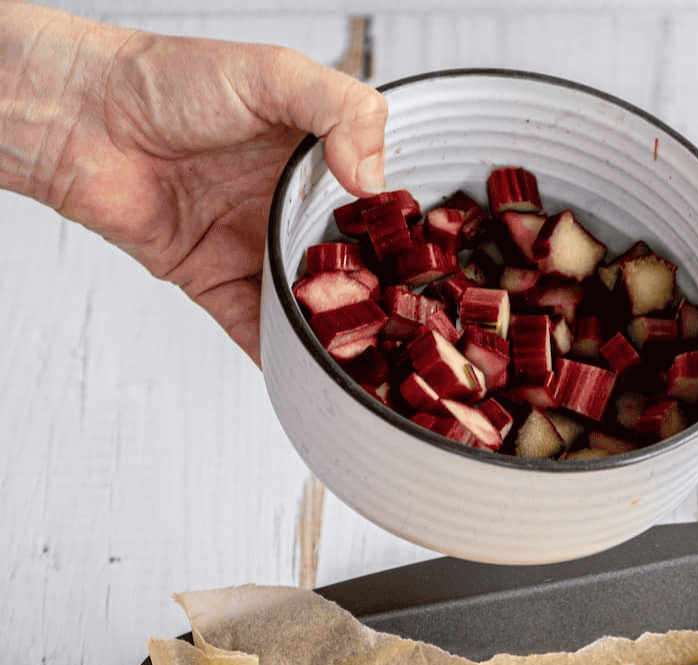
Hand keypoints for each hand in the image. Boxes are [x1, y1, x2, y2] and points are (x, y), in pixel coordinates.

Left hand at [11, 7, 386, 359]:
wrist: (82, 120)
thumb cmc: (168, 80)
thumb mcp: (272, 72)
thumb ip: (340, 109)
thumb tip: (376, 180)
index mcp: (312, 160)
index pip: (374, 207)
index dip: (404, 236)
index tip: (437, 267)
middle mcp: (287, 207)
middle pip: (348, 266)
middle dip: (379, 299)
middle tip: (417, 331)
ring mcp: (253, 251)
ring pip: (308, 307)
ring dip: (336, 337)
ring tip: (375, 364)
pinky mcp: (216, 286)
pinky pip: (256, 335)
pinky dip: (281, 362)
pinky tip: (311, 381)